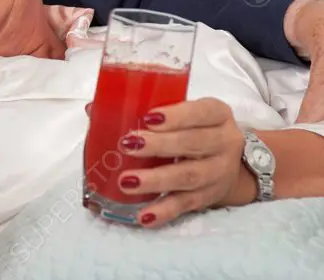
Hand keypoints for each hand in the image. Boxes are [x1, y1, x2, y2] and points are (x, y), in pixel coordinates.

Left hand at [113, 98, 249, 226]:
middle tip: (128, 145)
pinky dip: (164, 211)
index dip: (177, 115)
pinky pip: (185, 206)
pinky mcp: (208, 198)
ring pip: (189, 177)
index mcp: (217, 114)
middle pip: (194, 144)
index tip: (148, 118)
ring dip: (156, 180)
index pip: (202, 112)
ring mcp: (218, 173)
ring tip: (127, 181)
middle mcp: (224, 142)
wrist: (229, 163)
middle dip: (160, 145)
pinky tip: (143, 215)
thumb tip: (93, 109)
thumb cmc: (194, 129)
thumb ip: (144, 109)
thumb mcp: (182, 114)